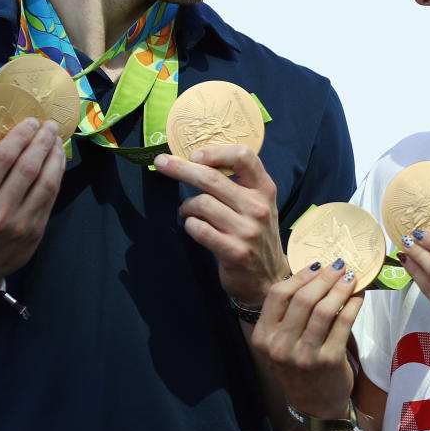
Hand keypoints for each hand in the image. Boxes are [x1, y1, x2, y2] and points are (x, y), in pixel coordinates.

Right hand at [0, 118, 64, 284]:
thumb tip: (16, 142)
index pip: (4, 158)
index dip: (21, 135)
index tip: (31, 122)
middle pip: (29, 167)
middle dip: (42, 141)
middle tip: (49, 125)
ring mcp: (20, 225)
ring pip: (46, 182)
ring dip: (54, 156)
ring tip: (57, 140)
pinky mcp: (35, 233)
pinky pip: (50, 198)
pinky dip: (56, 176)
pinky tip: (57, 163)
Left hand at [153, 145, 287, 306]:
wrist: (269, 278)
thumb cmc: (256, 234)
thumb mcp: (258, 204)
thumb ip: (238, 183)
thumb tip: (197, 160)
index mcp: (264, 189)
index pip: (243, 156)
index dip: (215, 152)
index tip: (195, 156)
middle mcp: (258, 207)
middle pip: (212, 178)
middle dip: (181, 168)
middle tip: (161, 163)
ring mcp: (247, 230)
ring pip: (202, 203)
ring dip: (187, 206)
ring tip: (186, 211)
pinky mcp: (234, 252)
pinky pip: (199, 229)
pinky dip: (190, 225)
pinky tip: (193, 227)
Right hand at [254, 259, 362, 418]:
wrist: (314, 404)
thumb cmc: (297, 364)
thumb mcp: (281, 341)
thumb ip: (289, 312)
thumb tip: (314, 270)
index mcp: (263, 338)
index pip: (278, 295)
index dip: (300, 275)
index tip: (317, 264)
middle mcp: (280, 347)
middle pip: (302, 299)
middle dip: (325, 277)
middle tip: (340, 264)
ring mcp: (304, 355)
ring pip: (324, 309)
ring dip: (340, 287)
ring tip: (351, 277)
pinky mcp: (329, 361)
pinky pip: (343, 323)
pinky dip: (353, 305)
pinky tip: (358, 296)